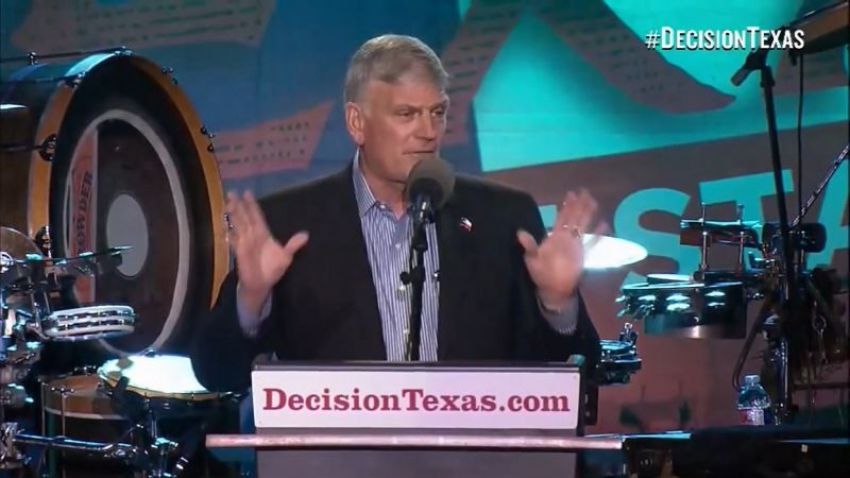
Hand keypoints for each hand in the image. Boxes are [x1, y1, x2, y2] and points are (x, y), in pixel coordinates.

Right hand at [225, 191, 308, 312]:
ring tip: (229, 203)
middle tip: (232, 193)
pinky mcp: (240, 253)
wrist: (262, 284)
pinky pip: (235, 242)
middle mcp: (252, 236)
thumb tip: (306, 234)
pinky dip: (231, 236)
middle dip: (239, 206)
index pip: (256, 216)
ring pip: (239, 226)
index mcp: (263, 234)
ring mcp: (245, 243)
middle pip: (245, 217)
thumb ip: (293, 245)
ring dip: (234, 215)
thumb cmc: (273, 269)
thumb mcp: (286, 256)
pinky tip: (227, 228)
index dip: (252, 205)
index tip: (247, 193)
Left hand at [517, 189, 606, 308]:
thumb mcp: (532, 259)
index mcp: (555, 237)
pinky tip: (604, 224)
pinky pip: (592, 243)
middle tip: (584, 191)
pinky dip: (598, 234)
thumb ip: (529, 246)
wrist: (553, 290)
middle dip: (579, 205)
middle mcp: (566, 238)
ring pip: (583, 226)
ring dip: (588, 215)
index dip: (566, 206)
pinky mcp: (583, 255)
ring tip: (593, 202)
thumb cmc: (541, 274)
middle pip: (574, 218)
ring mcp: (576, 246)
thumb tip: (519, 232)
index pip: (562, 218)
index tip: (571, 194)